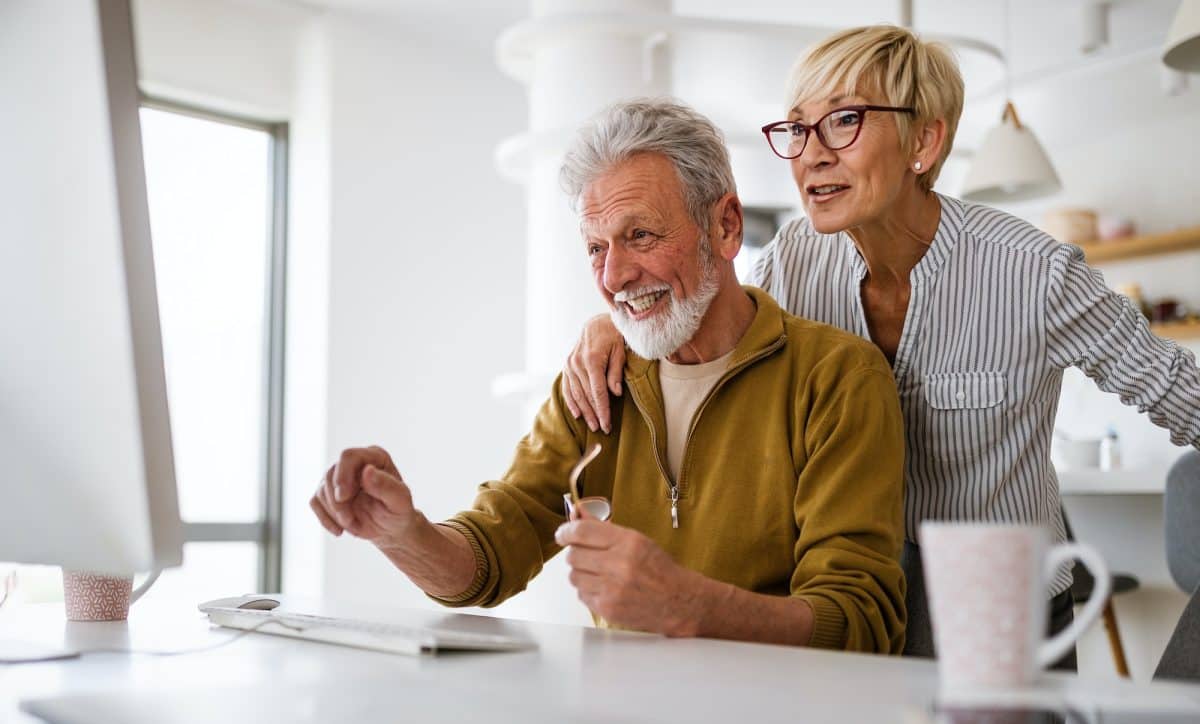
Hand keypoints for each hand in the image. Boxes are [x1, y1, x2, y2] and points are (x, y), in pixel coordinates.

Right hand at [310, 446, 420, 550]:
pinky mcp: (329, 492)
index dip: (342, 475)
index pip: (348, 456)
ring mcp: (340, 477)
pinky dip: (325, 519)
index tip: (343, 497)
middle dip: (337, 501)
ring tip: (352, 524)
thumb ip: (386, 486)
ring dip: (334, 512)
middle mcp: (355, 463)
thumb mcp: (400, 502)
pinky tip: (339, 530)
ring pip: (322, 489)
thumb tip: (367, 471)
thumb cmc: (398, 512)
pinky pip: (315, 502)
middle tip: (349, 520)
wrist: (390, 528)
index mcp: (374, 457)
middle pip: (331, 474)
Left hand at [555, 515, 703, 636]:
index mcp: (628, 542)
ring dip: (581, 573)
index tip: (562, 534)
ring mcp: (612, 589)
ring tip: (599, 573)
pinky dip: (588, 590)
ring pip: (573, 576)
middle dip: (576, 553)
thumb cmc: (659, 569)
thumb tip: (577, 513)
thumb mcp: (636, 540)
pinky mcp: (607, 608)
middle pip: (573, 555)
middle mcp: (619, 565)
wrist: (678, 602)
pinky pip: (581, 594)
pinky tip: (605, 588)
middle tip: (588, 555)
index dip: (566, 531)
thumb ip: (603, 528)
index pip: (582, 531)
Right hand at [562, 314, 625, 433]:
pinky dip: (571, 402)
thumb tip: (615, 393)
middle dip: (594, 414)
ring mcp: (570, 365)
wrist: (597, 323)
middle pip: (586, 395)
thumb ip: (616, 372)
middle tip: (602, 429)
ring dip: (584, 411)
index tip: (608, 424)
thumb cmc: (613, 336)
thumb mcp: (620, 351)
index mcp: (592, 360)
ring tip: (592, 425)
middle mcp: (577, 363)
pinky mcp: (567, 365)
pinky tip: (577, 414)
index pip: (597, 392)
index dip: (603, 410)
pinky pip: (567, 387)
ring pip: (576, 394)